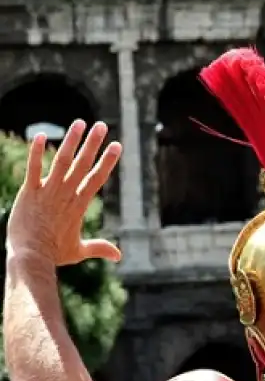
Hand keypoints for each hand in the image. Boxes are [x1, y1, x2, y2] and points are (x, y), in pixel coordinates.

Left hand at [6, 119, 122, 265]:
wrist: (31, 257)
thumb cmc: (54, 254)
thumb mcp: (79, 251)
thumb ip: (99, 248)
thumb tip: (119, 256)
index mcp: (80, 205)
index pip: (98, 178)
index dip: (108, 161)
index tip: (117, 145)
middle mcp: (67, 194)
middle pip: (83, 164)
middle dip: (93, 144)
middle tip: (102, 126)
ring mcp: (48, 191)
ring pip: (62, 161)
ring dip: (71, 141)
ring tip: (79, 123)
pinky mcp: (30, 192)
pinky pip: (34, 168)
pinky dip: (36, 152)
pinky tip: (39, 135)